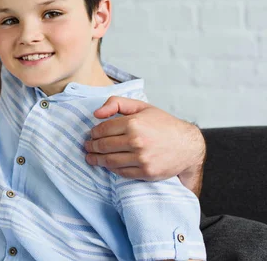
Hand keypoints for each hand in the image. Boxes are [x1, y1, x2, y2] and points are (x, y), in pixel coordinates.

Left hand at [84, 96, 205, 194]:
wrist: (188, 146)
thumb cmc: (163, 124)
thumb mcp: (141, 106)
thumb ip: (117, 103)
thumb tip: (96, 114)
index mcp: (134, 123)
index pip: (103, 129)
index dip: (93, 133)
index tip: (91, 135)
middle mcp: (136, 141)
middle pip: (103, 146)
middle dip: (91, 146)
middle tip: (87, 147)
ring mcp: (141, 159)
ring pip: (109, 161)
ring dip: (96, 159)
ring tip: (91, 157)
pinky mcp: (146, 173)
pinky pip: (121, 172)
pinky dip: (111, 169)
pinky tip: (107, 165)